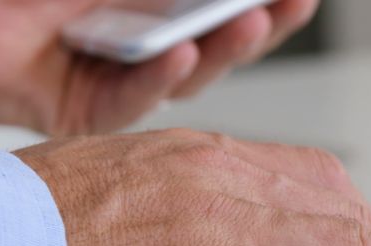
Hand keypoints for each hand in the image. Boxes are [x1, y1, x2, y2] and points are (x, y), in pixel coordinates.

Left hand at [0, 0, 316, 134]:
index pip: (219, 4)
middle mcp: (133, 35)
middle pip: (217, 41)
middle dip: (260, 24)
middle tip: (291, 6)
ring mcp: (108, 72)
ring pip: (183, 76)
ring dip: (219, 51)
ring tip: (247, 22)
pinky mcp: (78, 110)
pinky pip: (127, 102)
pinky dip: (154, 78)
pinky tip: (175, 53)